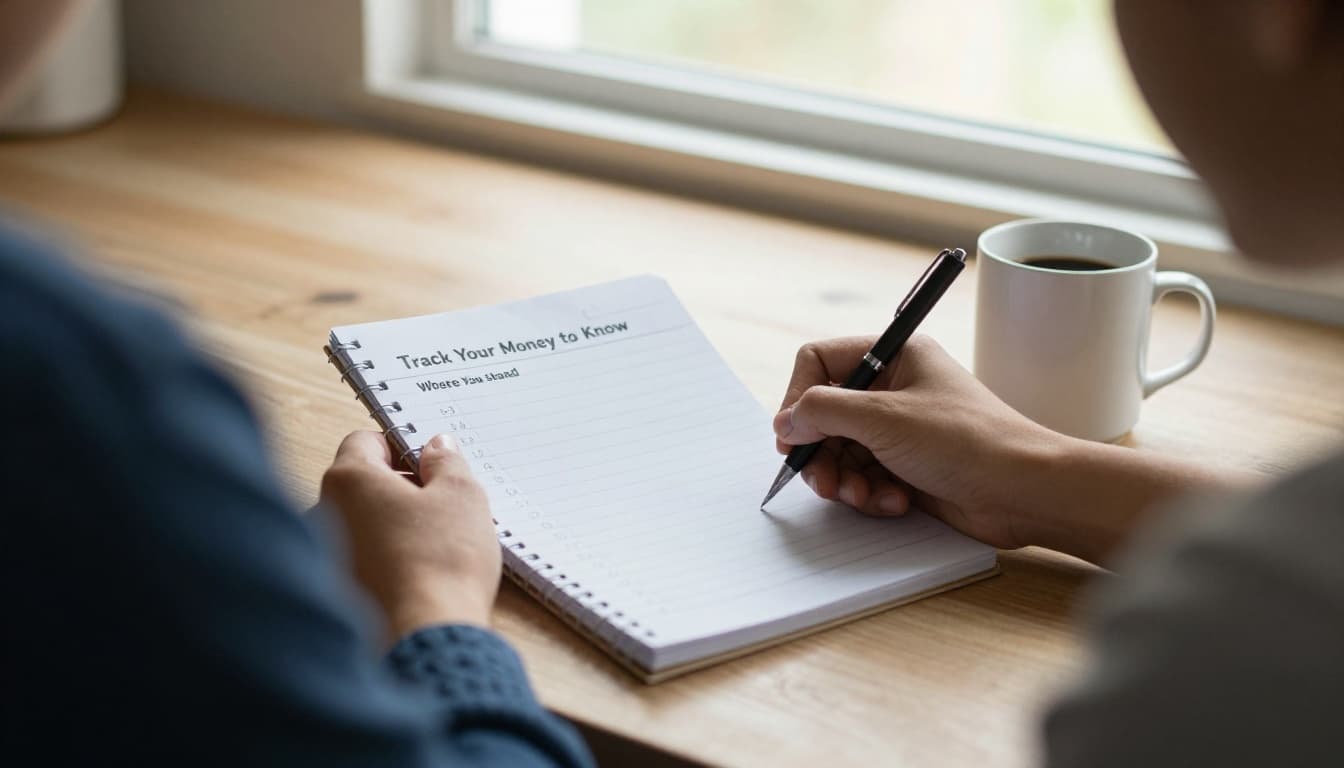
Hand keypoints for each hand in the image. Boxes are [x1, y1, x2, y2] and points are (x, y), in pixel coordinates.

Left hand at [320, 432, 500, 638]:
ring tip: (431, 547)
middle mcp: (322, 513)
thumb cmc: (442, 562)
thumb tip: (437, 447)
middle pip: (361, 484)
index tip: (430, 466)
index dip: (403, 448)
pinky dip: (382, 560)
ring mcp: (322, 555)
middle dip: (399, 490)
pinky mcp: (331, 591)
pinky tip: (413, 576)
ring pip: (360, 525)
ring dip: (390, 527)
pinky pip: (358, 560)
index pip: (366, 440)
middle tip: (440, 508)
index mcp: (348, 480)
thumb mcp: (461, 496)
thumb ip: (447, 461)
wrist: (426, 635)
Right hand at [773, 335, 1060, 549]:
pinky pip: (864, 478)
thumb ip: (822, 411)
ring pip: (840, 452)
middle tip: (822, 480)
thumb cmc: (967, 441)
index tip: (792, 435)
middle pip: (825, 414)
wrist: (1024, 491)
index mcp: (894, 355)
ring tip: (862, 495)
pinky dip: (870, 494)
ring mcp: (900, 429)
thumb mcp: (882, 418)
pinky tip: (894, 502)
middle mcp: (895, 388)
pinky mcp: (907, 466)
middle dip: (820, 451)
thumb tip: (785, 422)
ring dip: (844, 479)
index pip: (820, 362)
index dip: (798, 398)